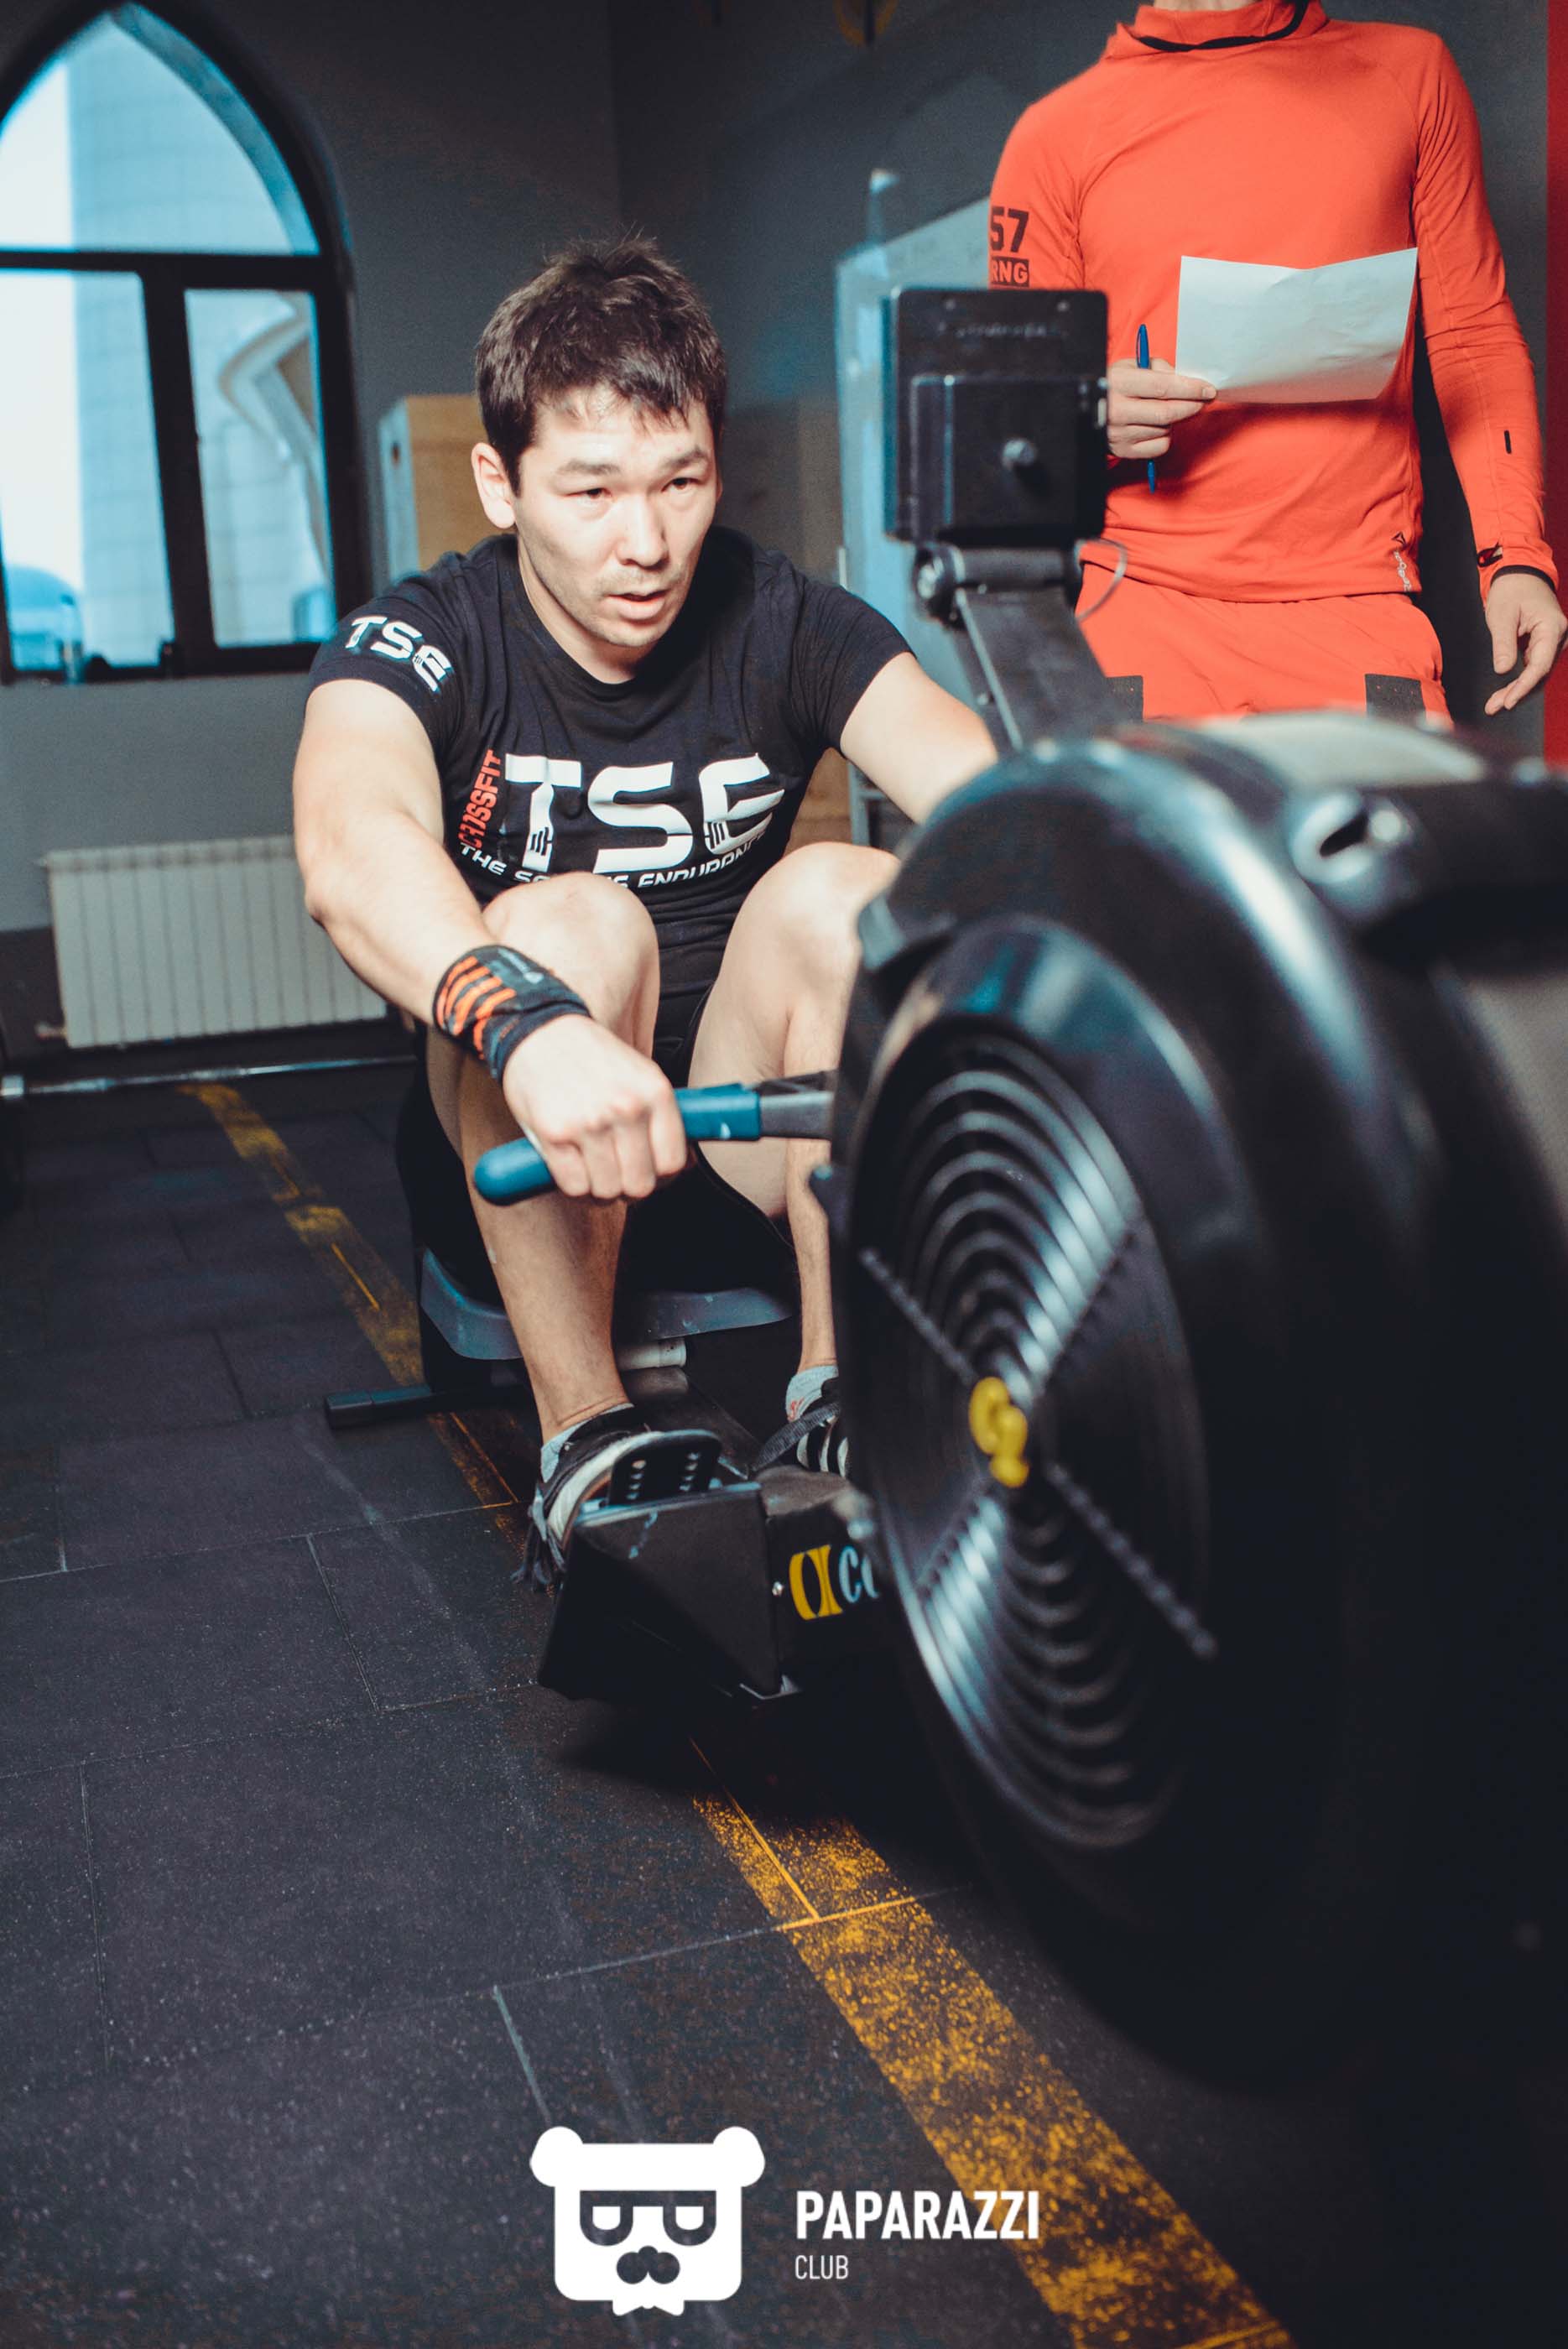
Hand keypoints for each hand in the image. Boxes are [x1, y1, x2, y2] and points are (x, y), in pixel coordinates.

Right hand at [499, 1016, 687, 1201]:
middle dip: (627, 1188)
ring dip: (598, 1190)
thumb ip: (658, 1117)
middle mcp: (627, 1108)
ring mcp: (591, 1122)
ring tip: (591, 1170)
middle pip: (640, 1184)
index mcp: (655, 1092)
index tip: (647, 1173)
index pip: (672, 1163)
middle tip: (615, 1176)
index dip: (660, 1177)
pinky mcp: (555, 1133)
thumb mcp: (639, 1075)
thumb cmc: (590, 1057)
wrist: (539, 1031)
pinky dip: (573, 1185)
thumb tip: (679, 1165)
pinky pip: (574, 1186)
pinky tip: (570, 1167)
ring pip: (607, 1191)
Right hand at [1106, 355, 1216, 463]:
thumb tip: (1184, 378)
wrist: (1086, 408)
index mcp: (1118, 384)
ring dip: (1174, 420)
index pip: (1162, 387)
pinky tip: (1156, 427)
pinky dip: (1165, 437)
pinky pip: (1159, 447)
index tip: (1208, 389)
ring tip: (1164, 410)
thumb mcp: (1130, 366)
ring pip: (1164, 429)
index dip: (1189, 388)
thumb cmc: (1114, 384)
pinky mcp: (1123, 451)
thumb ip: (1158, 367)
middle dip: (1191, 406)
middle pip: (1166, 412)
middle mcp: (1117, 411)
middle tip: (1202, 401)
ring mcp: (1119, 434)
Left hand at [1484, 572, 1567, 715]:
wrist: (1519, 576)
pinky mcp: (1543, 646)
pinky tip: (1502, 694)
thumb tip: (1504, 670)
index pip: (1540, 664)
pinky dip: (1518, 681)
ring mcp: (1552, 642)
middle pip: (1539, 673)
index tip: (1508, 701)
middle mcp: (1558, 637)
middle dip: (1516, 692)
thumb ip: (1503, 643)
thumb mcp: (1502, 615)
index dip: (1524, 685)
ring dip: (1516, 690)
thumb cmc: (1512, 590)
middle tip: (1493, 707)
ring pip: (1536, 673)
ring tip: (1493, 705)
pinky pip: (1532, 668)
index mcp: (1552, 627)